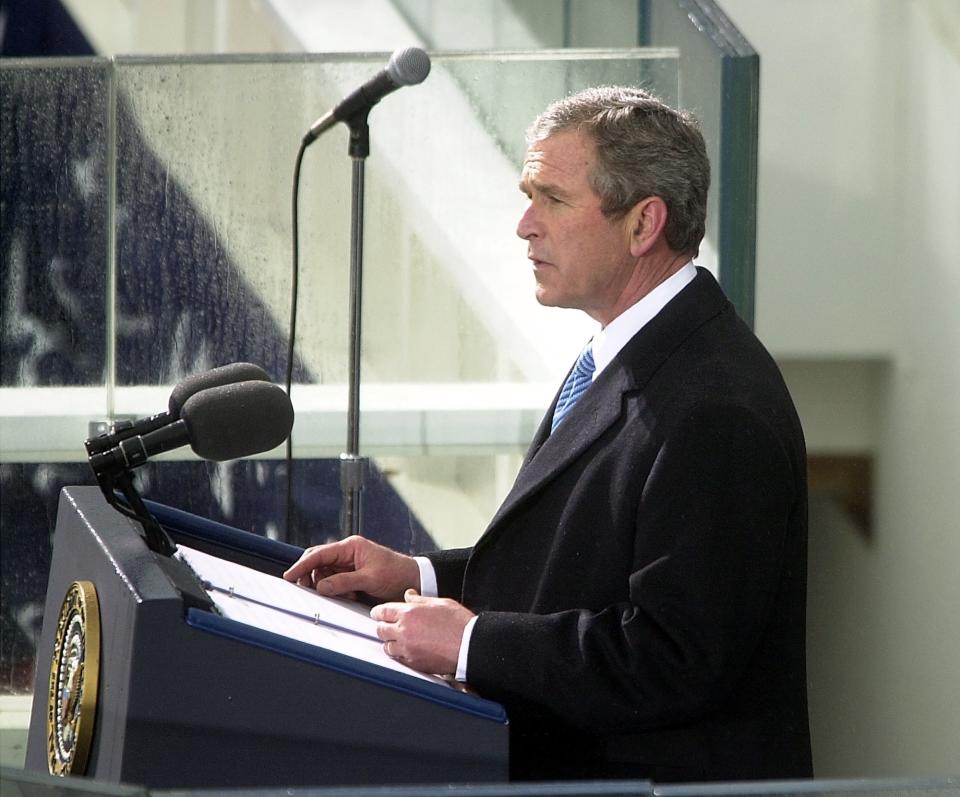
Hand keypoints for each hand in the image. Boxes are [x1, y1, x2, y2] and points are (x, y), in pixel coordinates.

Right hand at [282, 536, 419, 602]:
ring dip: (328, 588)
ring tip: (345, 596)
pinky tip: (350, 597)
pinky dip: (337, 592)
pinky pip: (335, 584)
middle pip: (318, 564)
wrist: (413, 579)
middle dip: (312, 578)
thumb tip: (321, 586)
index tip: (290, 576)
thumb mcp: (370, 578)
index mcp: (351, 547)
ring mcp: (349, 565)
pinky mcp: (352, 576)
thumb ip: (344, 582)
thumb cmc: (396, 573)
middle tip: (307, 591)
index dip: (302, 565)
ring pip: (325, 576)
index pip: (319, 554)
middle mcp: (347, 554)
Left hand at [371, 590, 474, 676]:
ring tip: (401, 639)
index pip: (382, 612)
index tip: (380, 614)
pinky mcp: (414, 663)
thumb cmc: (458, 623)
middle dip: (383, 627)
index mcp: (409, 613)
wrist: (469, 645)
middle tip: (390, 626)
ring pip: (387, 647)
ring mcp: (408, 649)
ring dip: (391, 642)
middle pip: (380, 630)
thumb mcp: (439, 603)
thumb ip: (419, 599)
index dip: (379, 612)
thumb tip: (409, 595)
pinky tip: (410, 649)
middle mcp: (404, 631)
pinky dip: (401, 655)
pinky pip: (399, 659)